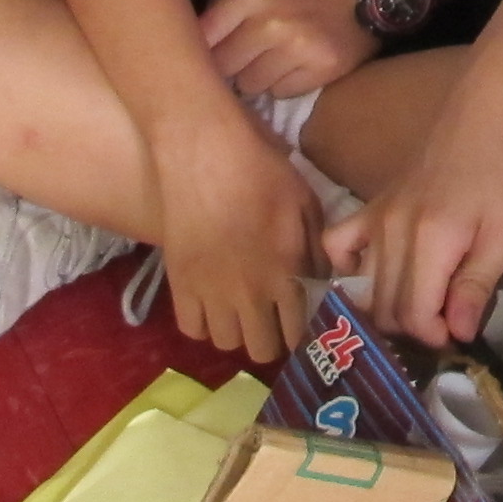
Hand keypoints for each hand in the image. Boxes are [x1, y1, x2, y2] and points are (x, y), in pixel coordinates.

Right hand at [152, 107, 323, 359]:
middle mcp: (251, 293)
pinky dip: (203, 323)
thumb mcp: (305, 203)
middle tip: (268, 318)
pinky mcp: (179, 284)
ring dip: (236, 331)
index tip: (298, 322)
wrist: (202, 152)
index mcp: (288, 272)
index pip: (299, 332)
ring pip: (226, 344)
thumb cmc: (260, 170)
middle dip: (270, 339)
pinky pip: (192, 329)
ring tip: (239, 309)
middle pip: (262, 350)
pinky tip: (212, 302)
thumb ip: (316, 250)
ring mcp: (212, 292)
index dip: (301, 333)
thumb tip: (323, 284)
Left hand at [200, 0, 378, 99]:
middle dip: (229, 64)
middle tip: (242, 58)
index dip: (198, 50)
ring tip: (273, 60)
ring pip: (250, 85)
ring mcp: (297, 49)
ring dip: (256, 77)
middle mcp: (271, 22)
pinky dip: (283, 84)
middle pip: (223, 66)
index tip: (199, 57)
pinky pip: (280, 92)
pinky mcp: (320, 71)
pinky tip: (295, 66)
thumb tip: (190, 47)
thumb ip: (224, 9)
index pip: (203, 37)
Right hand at [324, 66, 502, 344]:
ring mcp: (377, 215)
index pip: (412, 315)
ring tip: (422, 310)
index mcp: (430, 241)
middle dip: (413, 328)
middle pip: (385, 306)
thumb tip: (455, 333)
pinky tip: (372, 277)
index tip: (460, 335)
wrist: (491, 106)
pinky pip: (339, 243)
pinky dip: (347, 268)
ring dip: (388, 308)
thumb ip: (477, 284)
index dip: (435, 336)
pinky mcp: (375, 202)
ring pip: (364, 284)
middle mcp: (392, 231)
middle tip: (447, 324)